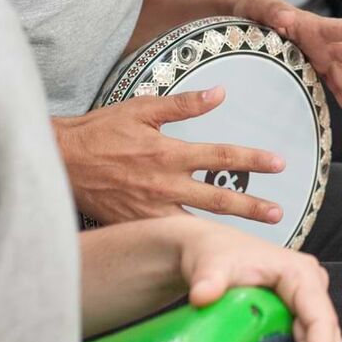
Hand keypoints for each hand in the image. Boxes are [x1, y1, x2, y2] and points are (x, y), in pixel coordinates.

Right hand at [54, 90, 285, 225]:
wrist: (61, 161)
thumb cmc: (101, 131)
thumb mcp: (142, 109)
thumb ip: (184, 104)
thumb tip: (219, 92)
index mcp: (169, 153)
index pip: (221, 156)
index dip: (252, 160)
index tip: (279, 163)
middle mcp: (164, 185)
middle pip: (217, 197)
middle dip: (251, 206)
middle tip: (278, 213)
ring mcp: (151, 210)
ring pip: (198, 224)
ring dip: (228, 231)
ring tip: (255, 239)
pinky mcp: (137, 226)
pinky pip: (171, 237)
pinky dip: (193, 244)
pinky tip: (212, 249)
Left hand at [177, 222, 341, 341]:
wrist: (206, 249)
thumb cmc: (212, 254)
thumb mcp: (212, 265)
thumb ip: (209, 279)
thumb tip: (202, 295)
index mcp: (298, 271)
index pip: (318, 316)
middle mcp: (309, 283)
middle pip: (326, 331)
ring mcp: (305, 297)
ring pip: (324, 337)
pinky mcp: (297, 309)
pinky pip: (312, 338)